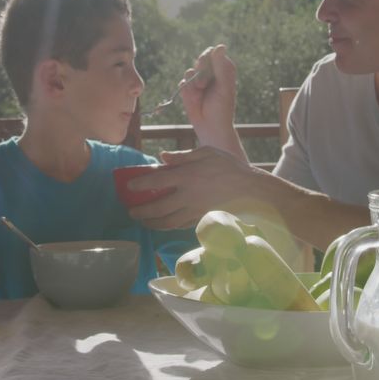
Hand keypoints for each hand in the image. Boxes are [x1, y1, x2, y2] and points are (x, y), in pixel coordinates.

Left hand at [127, 146, 266, 229]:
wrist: (250, 189)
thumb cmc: (229, 166)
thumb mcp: (206, 152)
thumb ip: (182, 156)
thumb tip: (162, 157)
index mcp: (187, 176)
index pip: (156, 181)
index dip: (139, 184)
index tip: (128, 185)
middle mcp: (187, 195)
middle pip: (158, 208)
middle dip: (141, 211)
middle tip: (130, 210)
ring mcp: (194, 210)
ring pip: (167, 222)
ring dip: (151, 223)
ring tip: (142, 221)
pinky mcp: (201, 218)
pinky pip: (180, 226)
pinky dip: (168, 227)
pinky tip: (163, 224)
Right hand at [179, 45, 237, 143]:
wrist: (210, 127)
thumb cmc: (222, 108)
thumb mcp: (223, 87)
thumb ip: (221, 66)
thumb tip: (220, 46)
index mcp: (224, 70)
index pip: (213, 53)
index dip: (207, 58)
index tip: (204, 66)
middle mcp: (211, 73)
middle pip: (200, 59)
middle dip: (199, 71)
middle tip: (201, 84)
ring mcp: (199, 80)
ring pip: (189, 71)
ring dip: (192, 83)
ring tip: (199, 96)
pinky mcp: (189, 89)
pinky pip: (182, 82)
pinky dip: (186, 91)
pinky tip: (193, 100)